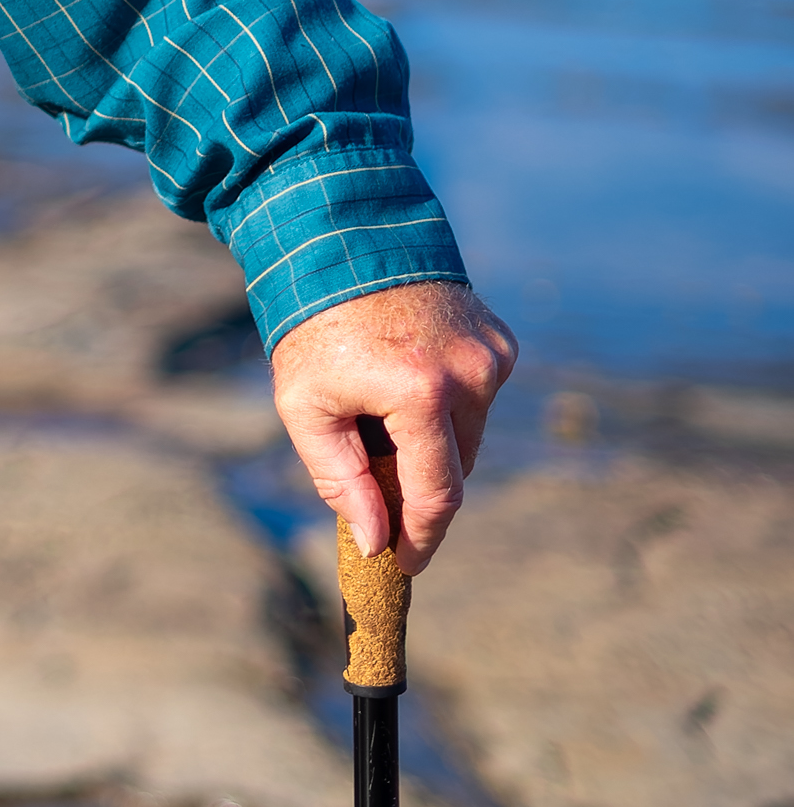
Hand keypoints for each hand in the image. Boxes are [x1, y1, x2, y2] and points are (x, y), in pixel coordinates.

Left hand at [270, 279, 517, 577]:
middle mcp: (471, 374)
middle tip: (376, 493)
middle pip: (455, 469)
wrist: (342, 240)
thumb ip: (341, 479)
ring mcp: (493, 354)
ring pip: (468, 435)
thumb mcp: (305, 406)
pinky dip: (447, 406)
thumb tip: (376, 540)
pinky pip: (478, 397)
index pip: (437, 495)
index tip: (404, 566)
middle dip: (418, 490)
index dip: (421, 539)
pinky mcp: (500, 340)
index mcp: (421, 393)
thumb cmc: (313, 325)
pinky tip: (404, 382)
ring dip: (432, 444)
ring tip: (378, 417)